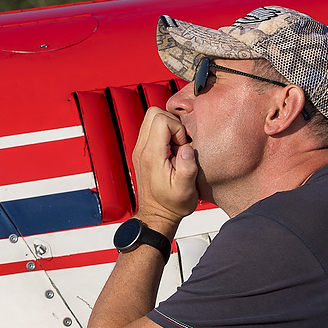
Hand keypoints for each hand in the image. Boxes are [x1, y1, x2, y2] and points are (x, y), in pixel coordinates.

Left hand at [131, 108, 198, 224]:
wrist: (157, 214)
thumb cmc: (171, 204)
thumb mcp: (186, 189)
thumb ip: (187, 167)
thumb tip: (187, 148)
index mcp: (151, 155)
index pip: (161, 120)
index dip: (178, 128)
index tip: (183, 146)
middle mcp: (142, 149)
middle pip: (153, 113)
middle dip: (173, 123)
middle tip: (180, 143)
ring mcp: (140, 149)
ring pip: (152, 119)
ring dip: (168, 128)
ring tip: (176, 147)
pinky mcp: (143, 152)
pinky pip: (152, 130)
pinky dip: (164, 134)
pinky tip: (172, 151)